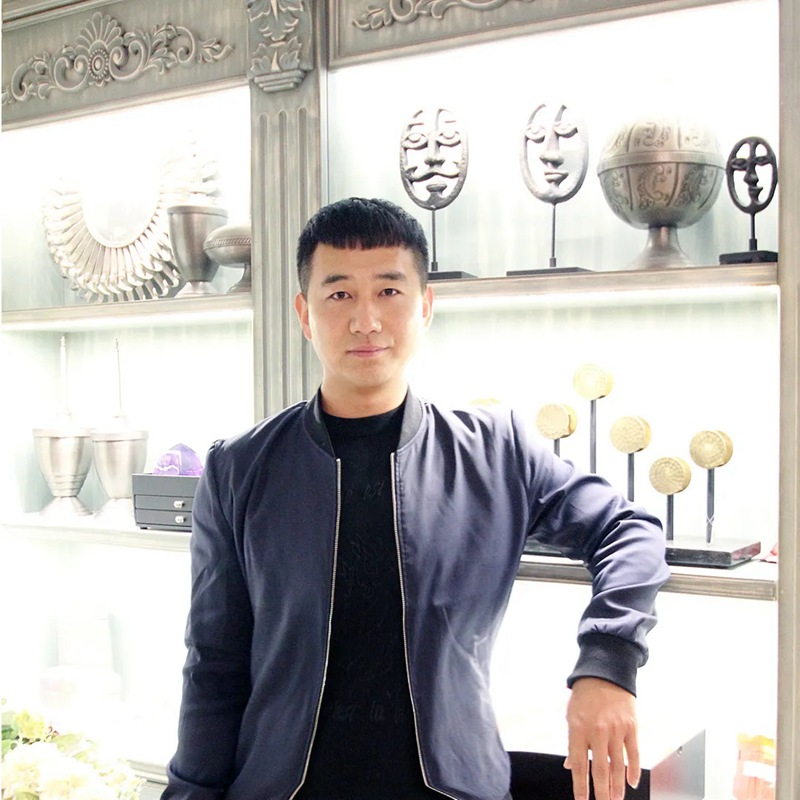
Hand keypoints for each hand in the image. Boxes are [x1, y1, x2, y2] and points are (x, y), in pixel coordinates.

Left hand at [564, 677, 639, 799]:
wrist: (606, 672)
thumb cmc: (585, 695)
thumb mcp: (572, 716)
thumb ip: (573, 742)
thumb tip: (571, 766)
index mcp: (578, 728)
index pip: (579, 765)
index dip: (581, 787)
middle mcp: (597, 731)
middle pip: (600, 770)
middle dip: (602, 792)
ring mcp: (616, 729)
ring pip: (618, 765)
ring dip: (617, 786)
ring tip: (616, 799)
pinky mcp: (631, 726)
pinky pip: (634, 753)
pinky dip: (633, 770)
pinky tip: (632, 783)